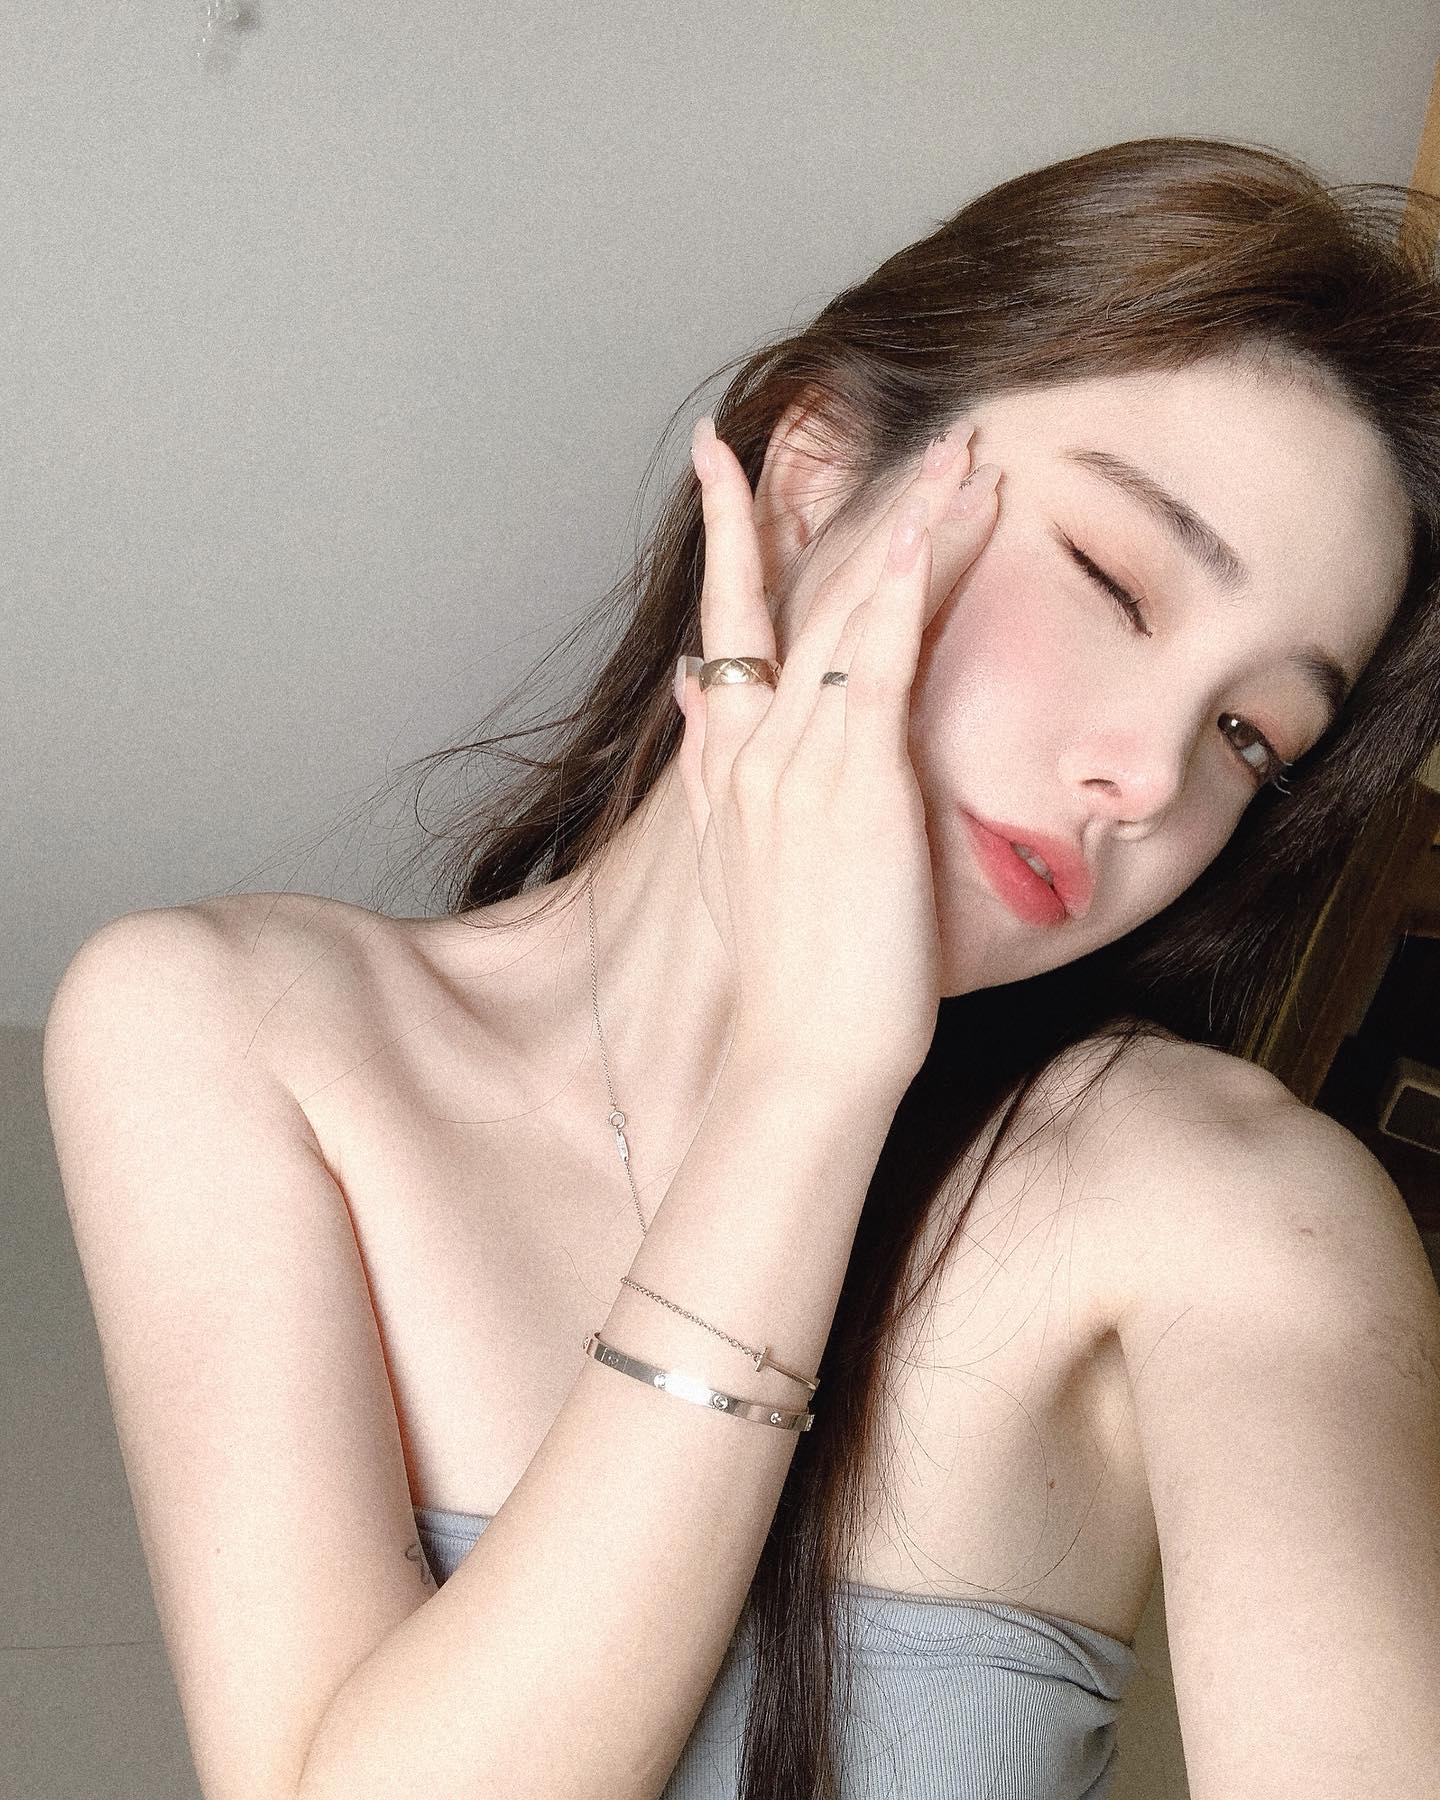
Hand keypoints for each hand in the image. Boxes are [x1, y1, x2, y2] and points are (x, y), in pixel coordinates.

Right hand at [675, 416, 1002, 1096]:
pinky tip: (931, 527)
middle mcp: (748, 747)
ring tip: (961, 456)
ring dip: (907, 526)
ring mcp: (796, 759)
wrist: (804, 1053)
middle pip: (786, 598)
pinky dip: (903, 589)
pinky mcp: (854, 781)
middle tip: (877, 433)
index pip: (724, 627)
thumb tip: (689, 698)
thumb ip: (710, 774)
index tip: (722, 459)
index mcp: (723, 768)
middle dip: (832, 510)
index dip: (727, 537)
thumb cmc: (793, 978)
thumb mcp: (733, 866)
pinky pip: (878, 661)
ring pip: (847, 613)